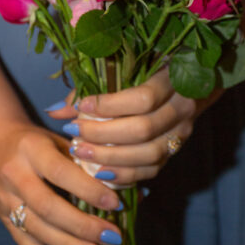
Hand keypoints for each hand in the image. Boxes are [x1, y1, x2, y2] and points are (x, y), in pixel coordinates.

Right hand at [0, 116, 123, 244]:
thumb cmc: (37, 140)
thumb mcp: (59, 139)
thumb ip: (88, 162)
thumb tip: (130, 186)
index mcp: (31, 149)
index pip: (61, 173)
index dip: (89, 190)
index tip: (117, 204)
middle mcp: (14, 175)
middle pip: (48, 207)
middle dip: (82, 226)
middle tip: (112, 237)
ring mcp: (4, 199)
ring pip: (36, 228)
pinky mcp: (1, 217)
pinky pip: (22, 241)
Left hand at [49, 68, 218, 184]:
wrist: (188, 86)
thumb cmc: (149, 72)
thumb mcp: (127, 69)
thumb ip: (92, 87)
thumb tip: (56, 111)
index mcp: (172, 80)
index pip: (143, 98)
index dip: (110, 105)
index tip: (81, 107)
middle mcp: (182, 108)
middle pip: (143, 129)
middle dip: (104, 135)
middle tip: (74, 134)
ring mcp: (182, 133)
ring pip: (149, 154)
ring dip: (111, 158)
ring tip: (81, 153)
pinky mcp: (175, 152)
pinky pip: (151, 171)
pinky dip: (124, 175)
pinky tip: (99, 172)